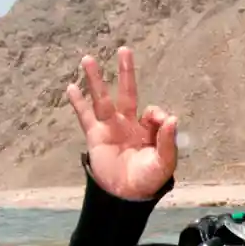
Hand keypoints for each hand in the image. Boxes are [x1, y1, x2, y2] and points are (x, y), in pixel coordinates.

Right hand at [66, 47, 177, 200]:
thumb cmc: (148, 180)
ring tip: (87, 58)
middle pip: (127, 92)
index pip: (152, 112)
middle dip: (126, 72)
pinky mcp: (95, 136)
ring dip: (95, 79)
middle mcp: (128, 124)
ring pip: (102, 98)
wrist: (126, 196)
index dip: (157, 116)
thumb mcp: (164, 162)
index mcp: (148, 130)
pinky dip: (78, 103)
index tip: (161, 123)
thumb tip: (173, 118)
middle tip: (125, 50)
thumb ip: (168, 141)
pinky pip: (85, 116)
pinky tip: (71, 87)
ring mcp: (110, 128)